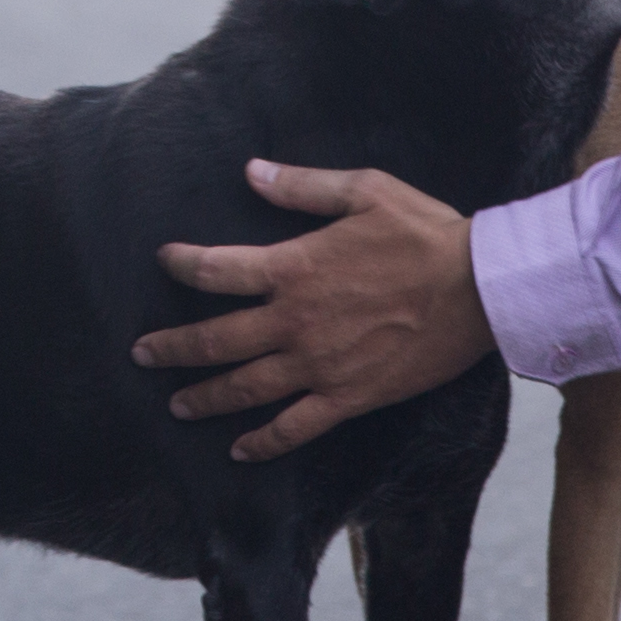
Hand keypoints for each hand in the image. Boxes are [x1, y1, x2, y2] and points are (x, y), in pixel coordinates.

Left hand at [134, 161, 489, 461]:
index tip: (164, 262)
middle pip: (215, 340)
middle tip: (142, 353)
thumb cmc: (424, 233)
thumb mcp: (364, 191)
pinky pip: (295, 427)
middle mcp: (295, 322)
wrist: (478, 289)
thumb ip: (302, 187)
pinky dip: (264, 442)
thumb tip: (252, 172)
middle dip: (172, 347)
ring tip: (177, 405)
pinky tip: (241, 449)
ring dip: (205, 397)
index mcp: (294, 268)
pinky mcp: (348, 397)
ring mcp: (319, 365)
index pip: (217, 270)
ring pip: (245, 388)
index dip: (183, 265)